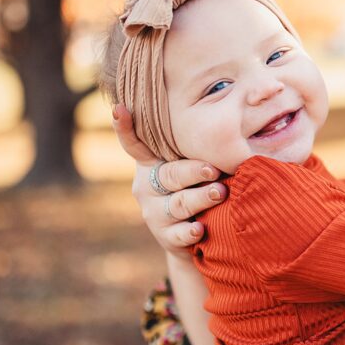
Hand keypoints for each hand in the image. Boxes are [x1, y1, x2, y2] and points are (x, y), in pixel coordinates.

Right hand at [112, 105, 227, 256]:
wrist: (193, 234)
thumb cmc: (196, 187)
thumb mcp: (191, 166)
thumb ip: (195, 149)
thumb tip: (225, 119)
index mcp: (151, 163)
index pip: (134, 144)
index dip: (124, 127)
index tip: (119, 109)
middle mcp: (147, 185)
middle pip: (170, 175)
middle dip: (193, 171)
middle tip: (214, 170)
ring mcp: (154, 212)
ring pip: (178, 203)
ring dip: (201, 198)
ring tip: (221, 192)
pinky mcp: (165, 236)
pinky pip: (178, 233)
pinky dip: (190, 231)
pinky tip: (200, 229)